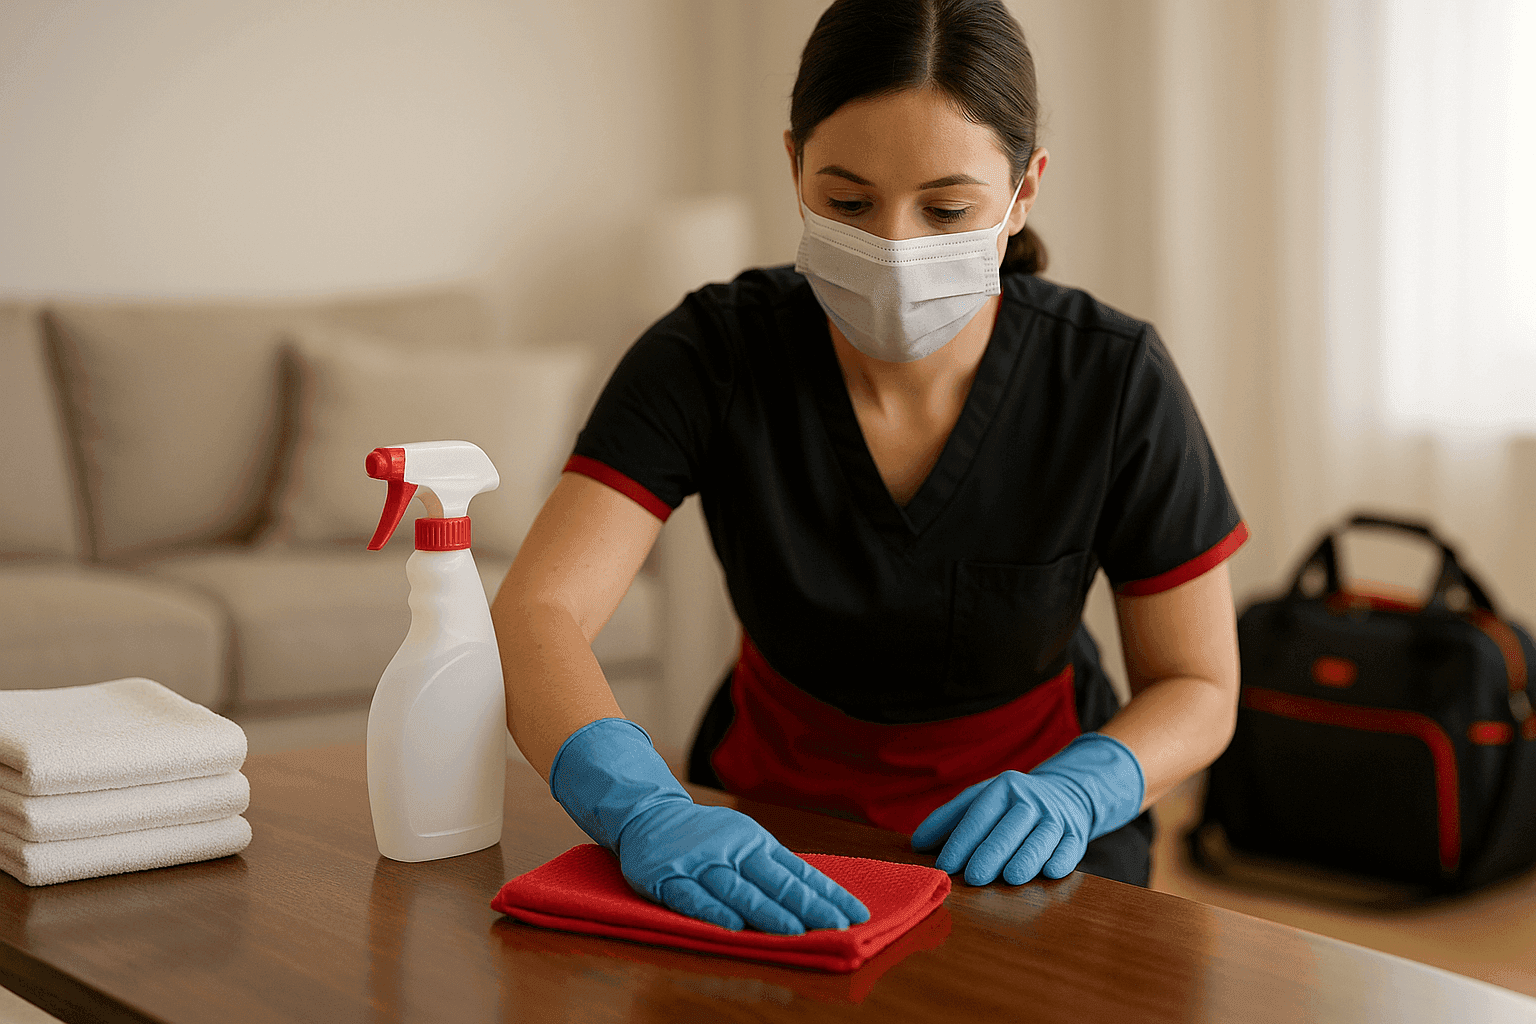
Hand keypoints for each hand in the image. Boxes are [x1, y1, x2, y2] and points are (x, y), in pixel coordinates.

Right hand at [617, 798, 867, 933]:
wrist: (648, 815)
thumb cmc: (708, 838)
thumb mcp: (746, 842)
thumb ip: (776, 869)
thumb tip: (820, 899)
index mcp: (756, 842)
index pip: (798, 872)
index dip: (827, 894)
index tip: (856, 914)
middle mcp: (733, 850)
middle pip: (774, 882)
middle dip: (807, 907)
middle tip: (836, 927)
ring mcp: (700, 863)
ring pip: (738, 890)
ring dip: (767, 912)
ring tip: (795, 931)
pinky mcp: (667, 877)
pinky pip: (691, 897)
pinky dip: (711, 912)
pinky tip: (732, 927)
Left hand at [910, 733, 1143, 884]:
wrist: (1066, 793)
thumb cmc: (1010, 804)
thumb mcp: (980, 800)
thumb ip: (948, 819)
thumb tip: (917, 844)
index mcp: (1003, 787)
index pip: (979, 815)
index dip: (962, 840)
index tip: (946, 865)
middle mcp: (1031, 800)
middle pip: (1009, 827)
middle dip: (992, 853)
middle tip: (974, 877)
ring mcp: (1056, 816)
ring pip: (1041, 837)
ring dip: (1027, 857)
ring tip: (1011, 878)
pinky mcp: (1076, 834)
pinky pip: (1070, 847)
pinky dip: (1061, 859)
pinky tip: (1050, 872)